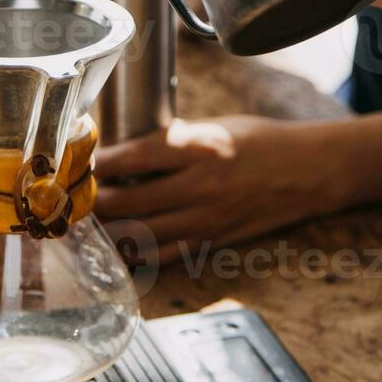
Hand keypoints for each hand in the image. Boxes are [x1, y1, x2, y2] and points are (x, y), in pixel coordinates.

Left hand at [93, 116, 342, 254]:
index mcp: (199, 148)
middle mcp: (200, 186)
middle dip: (93, 203)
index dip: (96, 163)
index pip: (131, 158)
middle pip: (126, 203)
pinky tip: (117, 248)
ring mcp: (206, 219)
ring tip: (87, 225)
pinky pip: (164, 255)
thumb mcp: (216, 126)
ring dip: (107, 232)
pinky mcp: (213, 241)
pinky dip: (136, 253)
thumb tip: (125, 147)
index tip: (77, 162)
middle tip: (72, 198)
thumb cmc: (263, 142)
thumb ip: (174, 139)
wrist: (309, 172)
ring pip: (139, 236)